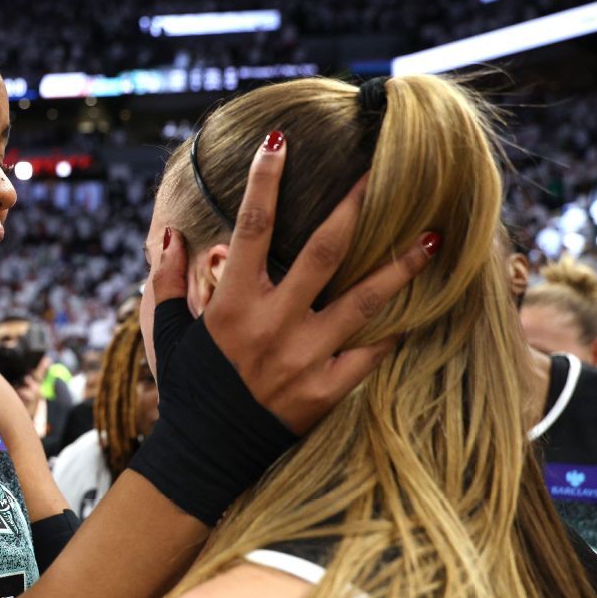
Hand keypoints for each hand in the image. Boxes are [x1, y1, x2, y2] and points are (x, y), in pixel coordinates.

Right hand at [150, 132, 434, 432]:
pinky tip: (415, 313)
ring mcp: (304, 357)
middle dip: (354, 208)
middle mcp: (272, 324)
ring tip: (431, 239)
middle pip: (323, 252)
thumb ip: (165, 282)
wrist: (206, 456)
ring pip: (363, 302)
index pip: (251, 229)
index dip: (264, 181)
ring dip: (399, 267)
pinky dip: (391, 334)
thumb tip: (169, 234)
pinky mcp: (326, 391)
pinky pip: (369, 355)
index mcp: (231, 304)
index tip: (280, 141)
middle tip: (381, 173)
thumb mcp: (167, 335)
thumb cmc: (189, 389)